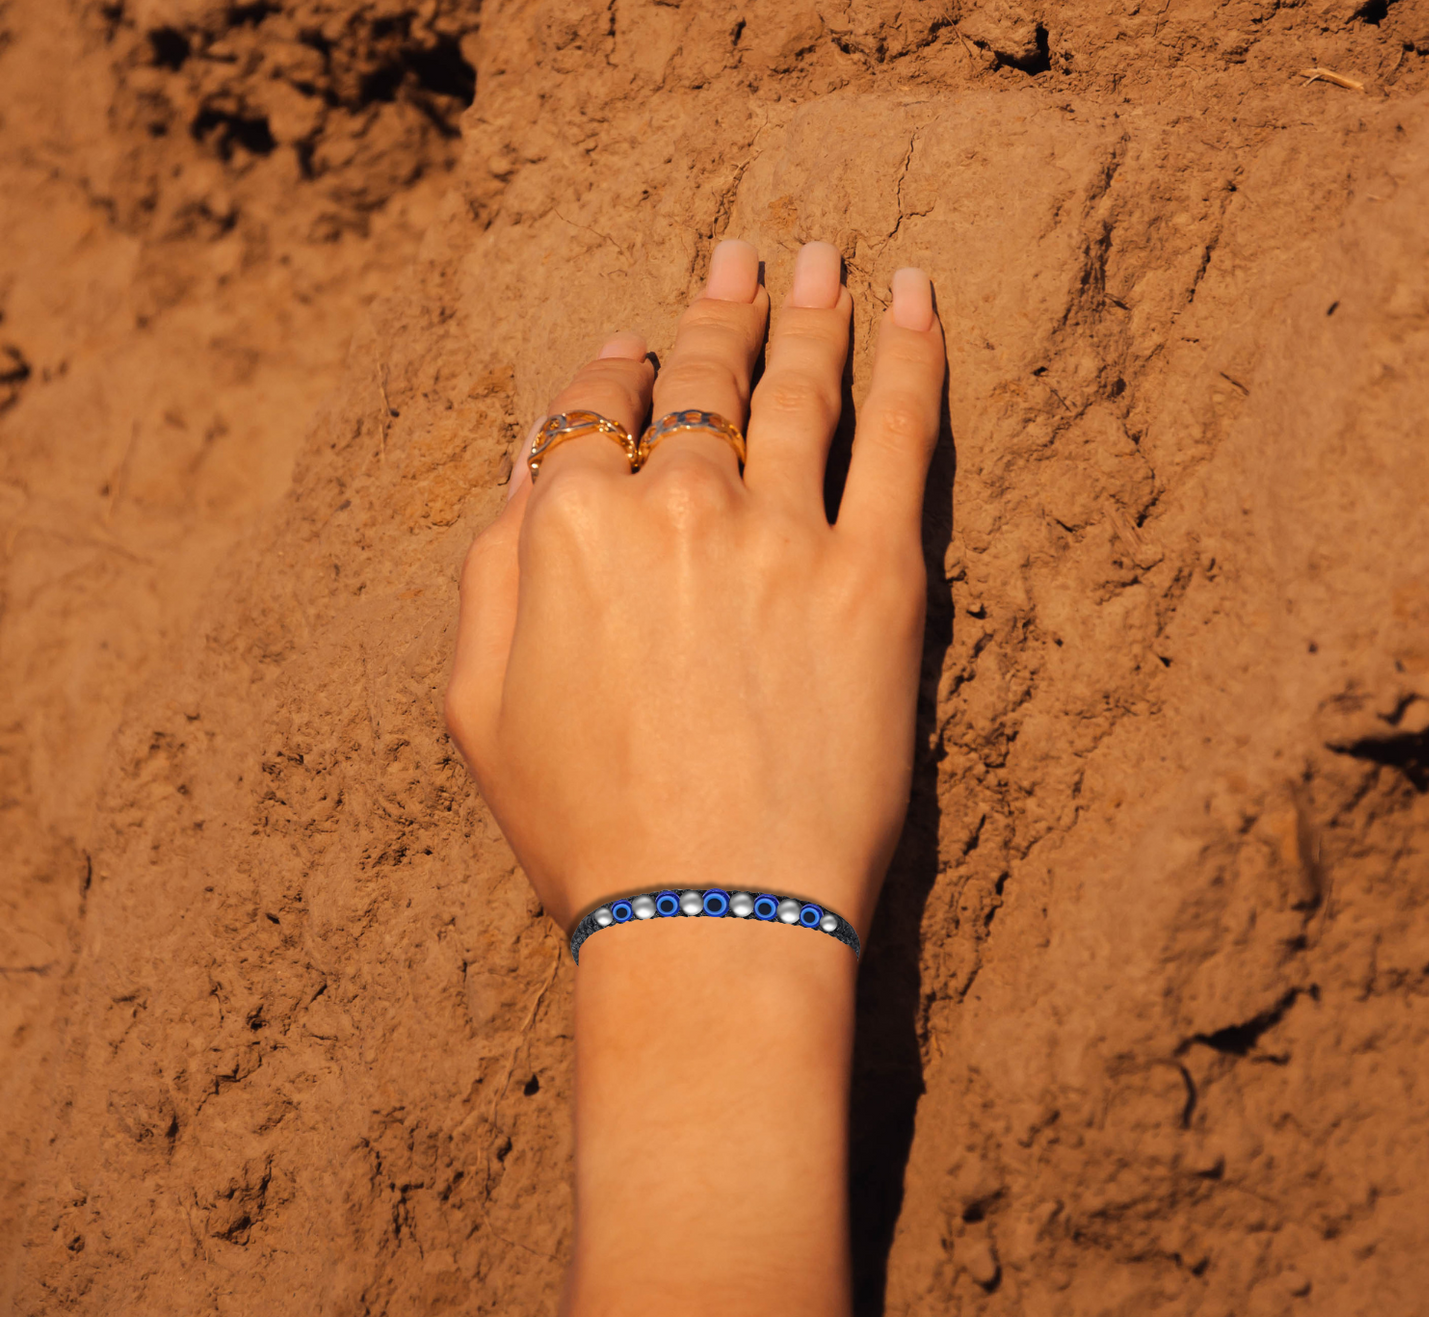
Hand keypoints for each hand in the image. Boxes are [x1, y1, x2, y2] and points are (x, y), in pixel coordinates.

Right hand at [446, 238, 943, 941]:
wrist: (708, 914)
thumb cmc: (583, 830)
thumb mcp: (477, 706)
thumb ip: (494, 572)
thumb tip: (532, 478)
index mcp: (566, 526)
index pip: (592, 412)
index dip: (614, 371)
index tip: (635, 350)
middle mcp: (671, 504)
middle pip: (697, 382)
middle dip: (715, 309)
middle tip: (742, 256)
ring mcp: (780, 532)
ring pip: (799, 387)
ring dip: (809, 311)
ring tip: (820, 261)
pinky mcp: (874, 577)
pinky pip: (901, 436)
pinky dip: (913, 358)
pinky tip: (916, 300)